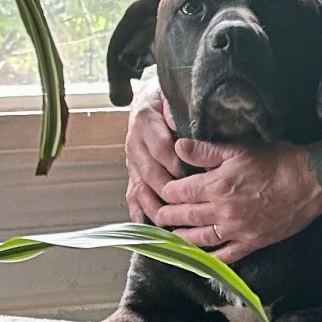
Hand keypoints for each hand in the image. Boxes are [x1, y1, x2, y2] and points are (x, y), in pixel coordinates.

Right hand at [124, 78, 182, 223]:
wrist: (147, 97)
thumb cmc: (166, 97)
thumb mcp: (173, 95)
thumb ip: (179, 109)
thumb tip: (184, 125)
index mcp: (145, 120)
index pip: (160, 147)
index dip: (175, 162)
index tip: (190, 175)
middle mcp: (135, 142)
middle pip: (150, 171)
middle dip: (166, 189)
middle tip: (184, 203)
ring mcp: (131, 159)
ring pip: (139, 186)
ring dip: (152, 205)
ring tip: (167, 220)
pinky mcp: (132, 171)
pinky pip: (132, 193)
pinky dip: (138, 210)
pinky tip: (145, 225)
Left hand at [155, 139, 321, 263]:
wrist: (309, 182)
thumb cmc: (276, 160)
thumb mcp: (239, 148)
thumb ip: (206, 150)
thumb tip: (178, 146)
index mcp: (217, 185)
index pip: (179, 192)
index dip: (166, 191)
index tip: (159, 190)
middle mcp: (221, 211)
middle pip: (184, 217)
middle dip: (166, 216)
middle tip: (157, 216)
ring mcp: (236, 230)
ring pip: (199, 239)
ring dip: (182, 238)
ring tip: (171, 236)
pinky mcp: (251, 243)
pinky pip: (225, 256)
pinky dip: (210, 259)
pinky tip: (201, 258)